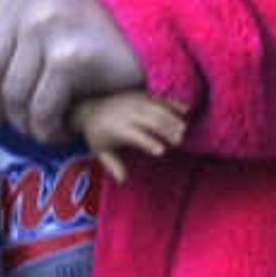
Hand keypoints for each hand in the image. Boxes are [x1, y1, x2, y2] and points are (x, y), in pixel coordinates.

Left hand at [0, 0, 150, 141]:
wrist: (152, 21)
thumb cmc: (83, 25)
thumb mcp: (33, 9)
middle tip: (14, 116)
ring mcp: (47, 24)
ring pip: (11, 95)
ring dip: (24, 122)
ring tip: (41, 124)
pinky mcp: (71, 55)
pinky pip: (40, 109)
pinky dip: (46, 128)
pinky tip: (60, 127)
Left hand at [71, 90, 187, 180]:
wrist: (89, 108)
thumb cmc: (98, 135)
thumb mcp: (101, 151)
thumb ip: (113, 165)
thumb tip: (123, 180)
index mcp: (118, 128)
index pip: (136, 135)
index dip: (149, 143)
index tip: (161, 151)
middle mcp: (128, 113)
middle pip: (150, 120)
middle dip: (166, 129)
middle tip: (179, 140)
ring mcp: (135, 102)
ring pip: (158, 109)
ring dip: (172, 118)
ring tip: (184, 129)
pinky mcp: (141, 95)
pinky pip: (159, 99)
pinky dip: (173, 104)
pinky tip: (186, 110)